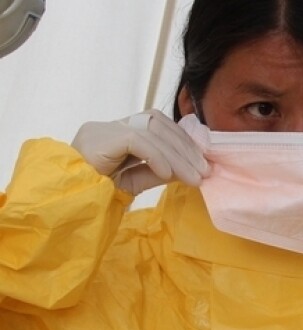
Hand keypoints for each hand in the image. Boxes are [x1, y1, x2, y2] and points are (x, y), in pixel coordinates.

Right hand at [71, 109, 208, 195]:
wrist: (68, 203)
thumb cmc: (97, 194)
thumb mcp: (134, 182)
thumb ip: (159, 172)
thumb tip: (190, 169)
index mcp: (119, 132)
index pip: (158, 124)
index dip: (182, 139)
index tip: (201, 161)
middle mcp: (112, 126)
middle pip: (158, 123)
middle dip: (185, 147)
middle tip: (204, 171)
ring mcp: (105, 129)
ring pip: (151, 131)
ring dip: (177, 155)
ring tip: (193, 177)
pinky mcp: (101, 138)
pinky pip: (137, 141)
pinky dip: (158, 157)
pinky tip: (168, 175)